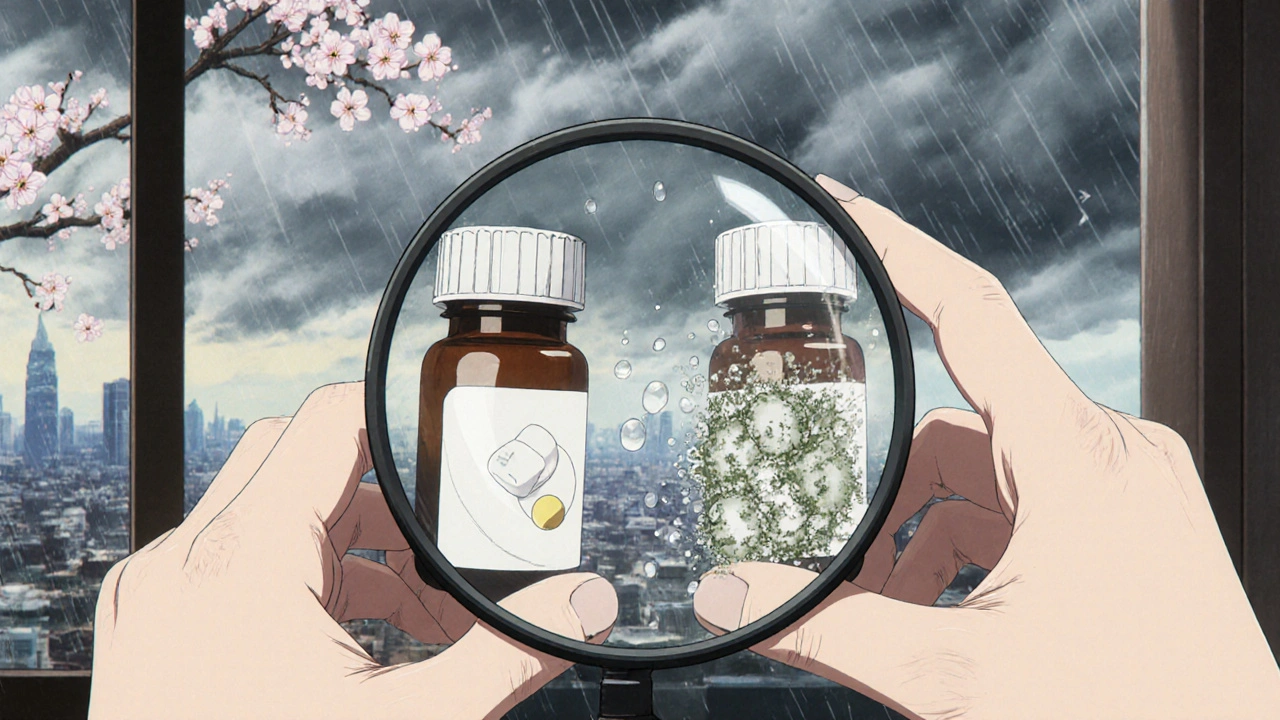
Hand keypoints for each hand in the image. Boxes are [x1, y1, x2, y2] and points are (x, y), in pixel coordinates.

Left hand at [89, 382, 616, 719]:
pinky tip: (339, 644)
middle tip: (429, 554)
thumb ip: (506, 654)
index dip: (395, 420)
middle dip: (376, 500)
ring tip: (401, 614)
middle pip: (295, 461)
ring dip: (337, 545)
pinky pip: (225, 566)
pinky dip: (288, 582)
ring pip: (258, 515)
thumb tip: (580, 605)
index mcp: (245, 559)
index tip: (439, 446)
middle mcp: (184, 562)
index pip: (328, 422)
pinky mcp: (144, 631)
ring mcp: (154, 597)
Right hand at [692, 175, 1279, 718]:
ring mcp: (1125, 486)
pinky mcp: (1129, 522)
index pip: (974, 309)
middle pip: (960, 418)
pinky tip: (937, 603)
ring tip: (887, 601)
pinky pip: (1025, 504)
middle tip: (828, 532)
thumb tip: (734, 599)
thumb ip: (832, 629)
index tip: (840, 207)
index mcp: (1076, 455)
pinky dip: (968, 542)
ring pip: (989, 467)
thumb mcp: (960, 675)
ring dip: (925, 524)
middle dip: (887, 483)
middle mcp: (1108, 451)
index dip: (899, 246)